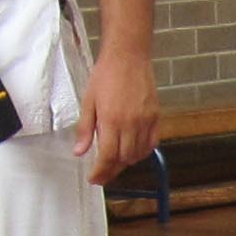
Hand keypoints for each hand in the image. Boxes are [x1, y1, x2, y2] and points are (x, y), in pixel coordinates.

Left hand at [77, 41, 159, 182]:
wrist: (128, 56)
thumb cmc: (105, 75)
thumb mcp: (88, 101)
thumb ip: (85, 129)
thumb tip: (79, 152)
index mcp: (111, 120)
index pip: (107, 157)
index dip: (100, 172)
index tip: (94, 178)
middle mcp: (131, 124)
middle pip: (123, 159)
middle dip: (112, 170)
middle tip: (102, 173)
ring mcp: (146, 121)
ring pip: (138, 154)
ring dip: (126, 162)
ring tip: (116, 162)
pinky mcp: (156, 117)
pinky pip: (152, 143)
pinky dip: (142, 152)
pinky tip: (133, 151)